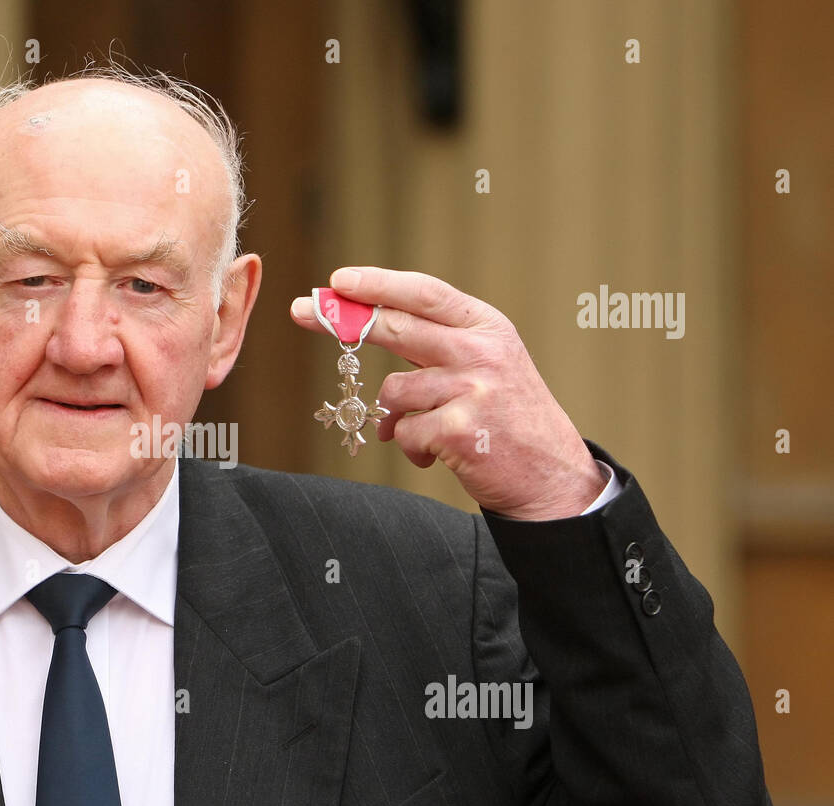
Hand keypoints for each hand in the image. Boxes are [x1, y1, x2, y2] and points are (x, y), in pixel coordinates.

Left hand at [291, 266, 606, 520]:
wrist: (551, 477)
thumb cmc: (507, 420)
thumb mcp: (485, 366)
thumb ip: (435, 346)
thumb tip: (366, 326)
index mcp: (487, 327)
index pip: (424, 293)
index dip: (377, 283)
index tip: (337, 280)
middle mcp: (482, 351)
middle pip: (397, 326)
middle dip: (344, 320)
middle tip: (302, 310)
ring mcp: (473, 390)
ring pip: (393, 391)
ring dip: (395, 417)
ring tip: (422, 431)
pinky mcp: (460, 429)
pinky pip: (404, 432)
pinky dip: (411, 447)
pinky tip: (436, 453)